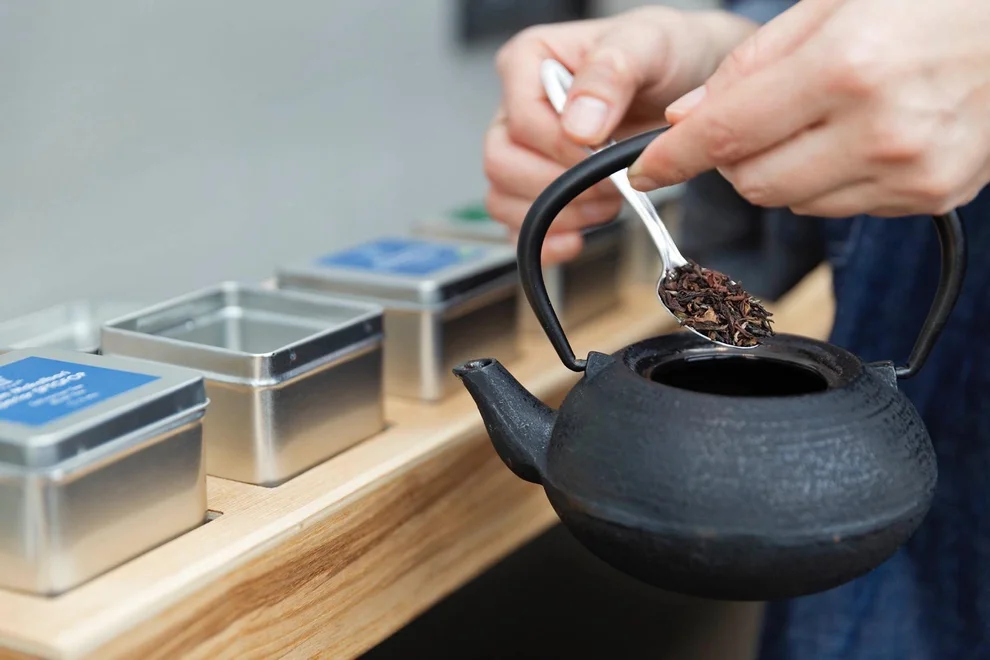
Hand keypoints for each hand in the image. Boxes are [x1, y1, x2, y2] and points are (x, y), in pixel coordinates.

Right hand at [484, 7, 758, 261]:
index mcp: (528, 63)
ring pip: (503, 199)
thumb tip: (578, 126)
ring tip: (605, 204)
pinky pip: (519, 227)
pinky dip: (547, 241)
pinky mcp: (537, 187)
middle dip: (559, 186)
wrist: (689, 81)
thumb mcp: (647, 43)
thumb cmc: (662, 53)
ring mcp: (523, 152)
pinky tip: (578, 238)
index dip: (562, 148)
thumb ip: (610, 74)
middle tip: (610, 187)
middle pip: (501, 164)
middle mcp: (515, 108)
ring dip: (557, 214)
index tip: (606, 153)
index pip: (521, 121)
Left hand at [627, 0, 989, 217]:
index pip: (727, 134)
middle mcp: (880, 131)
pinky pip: (844, 207)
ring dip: (784, 169)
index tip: (646, 171)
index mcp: (846, 67)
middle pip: (754, 182)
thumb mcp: (835, 0)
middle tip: (750, 119)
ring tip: (822, 115)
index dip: (673, 158)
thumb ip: (752, 62)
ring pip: (795, 203)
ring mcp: (911, 172)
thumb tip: (687, 117)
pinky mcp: (933, 195)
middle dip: (733, 157)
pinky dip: (831, 179)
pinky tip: (861, 135)